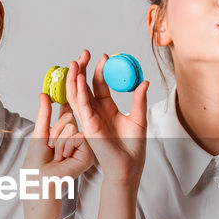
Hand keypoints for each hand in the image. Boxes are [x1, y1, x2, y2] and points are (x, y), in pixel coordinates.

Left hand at [25, 92, 93, 185]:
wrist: (41, 180)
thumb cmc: (36, 163)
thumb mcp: (39, 133)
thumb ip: (44, 113)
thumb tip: (43, 94)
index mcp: (61, 134)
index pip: (66, 115)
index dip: (66, 103)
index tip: (68, 88)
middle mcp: (73, 139)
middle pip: (69, 118)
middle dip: (56, 130)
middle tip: (51, 145)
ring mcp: (82, 147)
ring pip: (73, 127)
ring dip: (59, 140)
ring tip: (57, 155)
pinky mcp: (88, 154)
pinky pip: (79, 136)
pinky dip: (67, 145)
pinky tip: (64, 157)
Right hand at [67, 50, 148, 183]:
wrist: (129, 165)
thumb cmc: (133, 146)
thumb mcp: (139, 118)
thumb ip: (139, 100)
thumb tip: (144, 81)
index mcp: (106, 108)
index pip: (99, 85)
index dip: (99, 70)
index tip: (104, 56)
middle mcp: (95, 112)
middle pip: (84, 86)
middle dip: (82, 69)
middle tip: (84, 53)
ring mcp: (90, 119)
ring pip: (78, 94)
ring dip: (74, 78)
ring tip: (74, 62)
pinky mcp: (88, 126)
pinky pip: (81, 106)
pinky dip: (78, 92)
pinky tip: (78, 79)